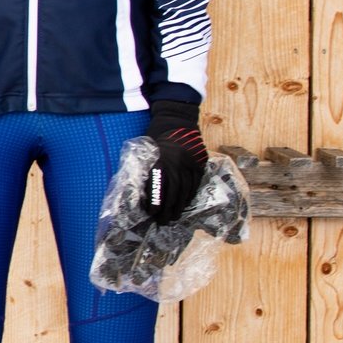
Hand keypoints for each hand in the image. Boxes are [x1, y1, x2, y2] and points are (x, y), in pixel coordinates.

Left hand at [143, 99, 207, 222]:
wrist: (176, 120)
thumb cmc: (155, 138)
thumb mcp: (146, 151)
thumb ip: (147, 170)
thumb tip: (142, 194)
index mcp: (160, 159)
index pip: (158, 185)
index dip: (155, 201)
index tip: (151, 213)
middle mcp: (177, 162)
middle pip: (174, 190)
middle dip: (168, 208)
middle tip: (163, 222)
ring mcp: (191, 162)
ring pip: (187, 189)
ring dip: (180, 205)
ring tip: (174, 217)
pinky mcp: (200, 162)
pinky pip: (196, 183)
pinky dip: (190, 195)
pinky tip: (184, 204)